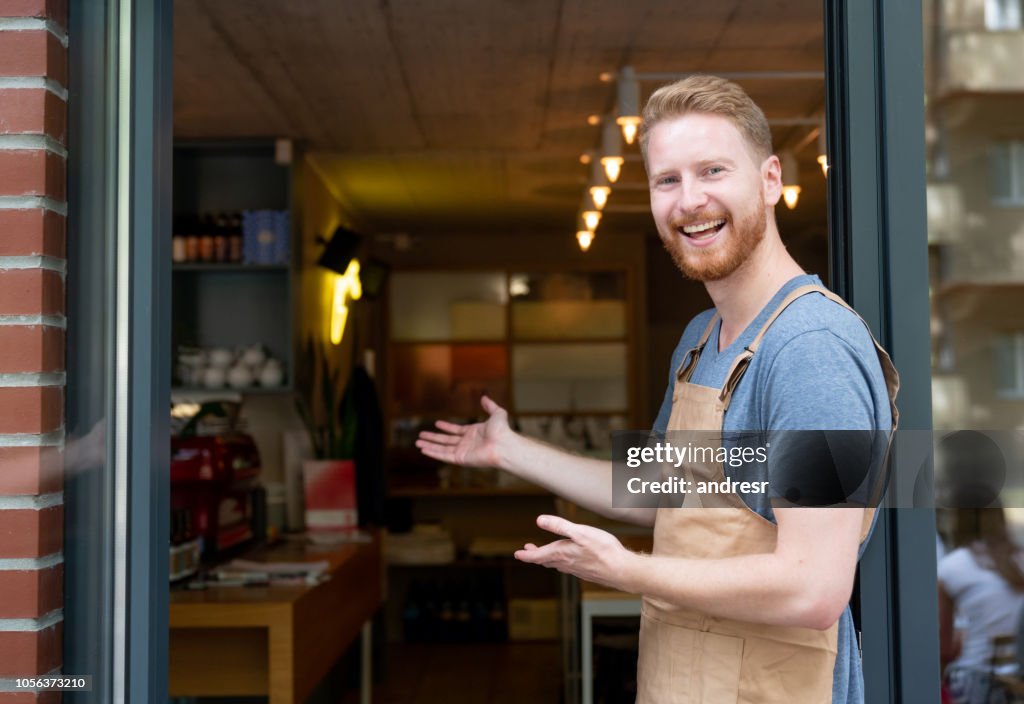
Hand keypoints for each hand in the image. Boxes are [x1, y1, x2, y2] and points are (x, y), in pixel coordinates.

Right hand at [416, 395, 512, 469]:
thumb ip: (490, 406)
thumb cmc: (503, 431)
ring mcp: (463, 452)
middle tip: (421, 435)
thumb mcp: (496, 413)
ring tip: (418, 442)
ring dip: (429, 445)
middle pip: (446, 440)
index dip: (446, 427)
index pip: (456, 430)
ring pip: (442, 448)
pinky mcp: (461, 459)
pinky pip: (444, 456)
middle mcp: (467, 443)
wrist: (503, 445)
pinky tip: (424, 450)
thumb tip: (484, 397)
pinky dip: (433, 453)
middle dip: (433, 438)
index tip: (437, 424)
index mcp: (473, 433)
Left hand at [514, 515, 633, 591]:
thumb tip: (539, 520)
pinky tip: (567, 561)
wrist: (622, 570)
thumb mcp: (580, 532)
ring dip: (547, 558)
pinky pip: (568, 568)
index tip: (517, 554)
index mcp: (562, 553)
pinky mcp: (586, 572)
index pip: (538, 556)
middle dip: (535, 555)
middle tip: (527, 551)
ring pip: (557, 564)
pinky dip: (561, 562)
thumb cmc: (603, 550)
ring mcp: (576, 570)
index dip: (526, 555)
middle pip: (546, 560)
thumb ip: (559, 526)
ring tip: (544, 554)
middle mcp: (567, 564)